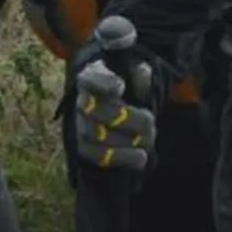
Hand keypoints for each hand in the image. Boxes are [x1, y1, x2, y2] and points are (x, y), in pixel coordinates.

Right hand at [69, 38, 157, 179]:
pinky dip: (122, 158)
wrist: (114, 110)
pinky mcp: (84, 149)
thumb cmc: (127, 86)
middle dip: (128, 119)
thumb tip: (143, 77)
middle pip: (97, 111)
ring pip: (99, 137)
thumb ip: (139, 73)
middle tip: (150, 121)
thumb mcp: (134, 73)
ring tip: (149, 140)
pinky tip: (141, 157)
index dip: (104, 83)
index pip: (92, 78)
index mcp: (92, 76)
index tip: (121, 87)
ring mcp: (81, 126)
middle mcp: (82, 102)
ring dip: (128, 141)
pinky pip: (100, 157)